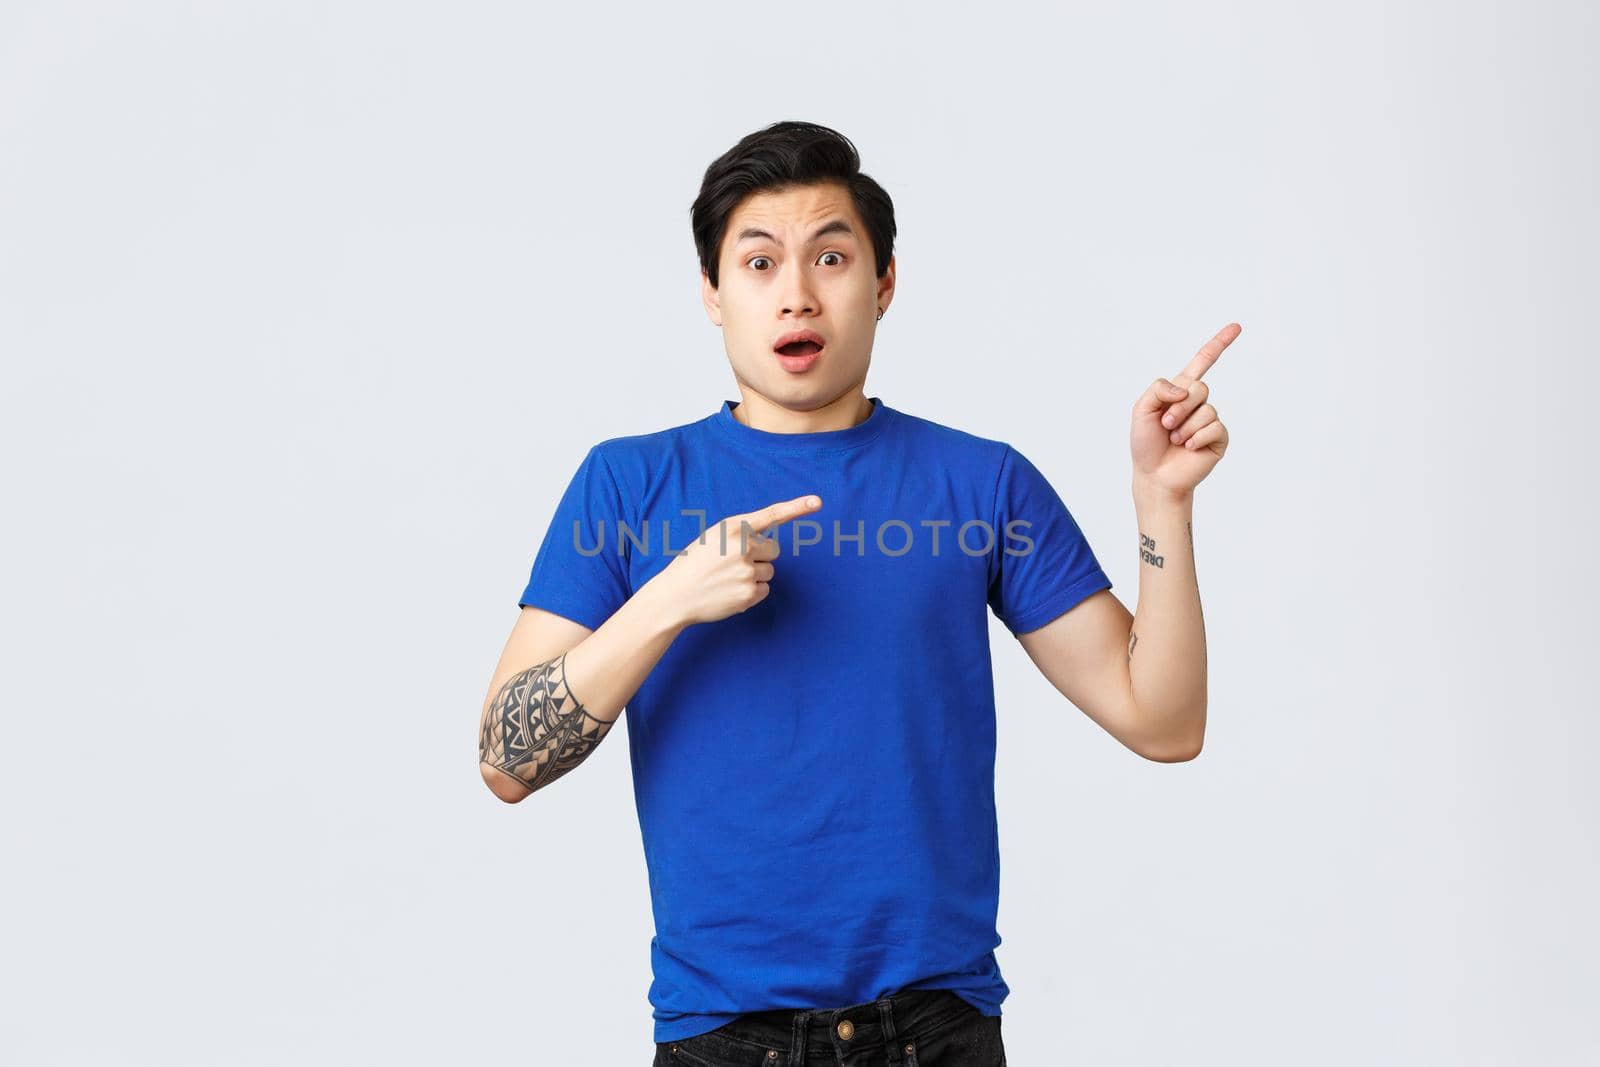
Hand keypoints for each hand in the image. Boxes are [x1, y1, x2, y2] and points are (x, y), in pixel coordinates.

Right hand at [651, 495, 822, 625]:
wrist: (675, 595)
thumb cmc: (694, 563)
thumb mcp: (713, 537)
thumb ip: (740, 533)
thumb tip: (769, 542)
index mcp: (733, 528)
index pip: (771, 515)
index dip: (796, 507)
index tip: (817, 501)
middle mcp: (743, 547)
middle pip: (774, 550)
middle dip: (760, 555)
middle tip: (733, 563)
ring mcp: (747, 572)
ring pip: (769, 571)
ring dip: (754, 575)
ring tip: (727, 579)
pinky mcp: (749, 595)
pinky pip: (764, 589)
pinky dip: (751, 592)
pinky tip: (730, 591)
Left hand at [1130, 323, 1236, 495]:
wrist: (1154, 475)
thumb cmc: (1146, 443)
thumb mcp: (1141, 409)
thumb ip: (1159, 389)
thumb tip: (1186, 389)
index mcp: (1180, 391)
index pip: (1203, 362)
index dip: (1219, 344)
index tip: (1236, 327)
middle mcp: (1198, 403)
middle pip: (1200, 387)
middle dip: (1179, 407)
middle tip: (1166, 425)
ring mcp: (1210, 420)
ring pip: (1206, 409)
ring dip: (1185, 426)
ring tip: (1175, 440)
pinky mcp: (1219, 438)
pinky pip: (1214, 427)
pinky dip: (1196, 438)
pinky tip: (1188, 448)